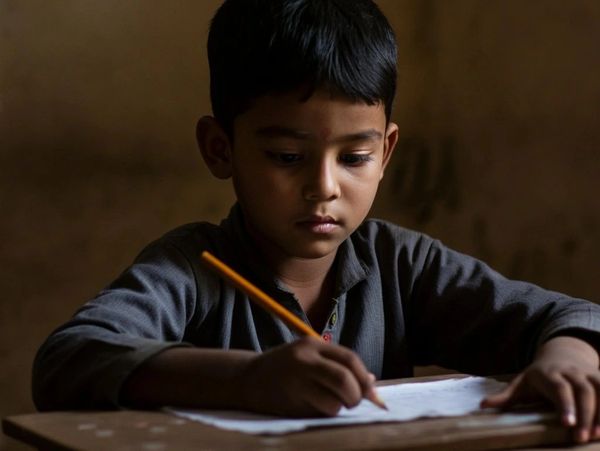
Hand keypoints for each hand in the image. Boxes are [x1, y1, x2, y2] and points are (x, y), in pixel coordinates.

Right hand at [237, 336, 376, 416]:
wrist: (247, 378)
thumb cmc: (286, 368)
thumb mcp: (310, 357)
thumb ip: (338, 366)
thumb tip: (372, 384)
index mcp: (312, 344)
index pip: (349, 359)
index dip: (364, 378)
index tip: (371, 392)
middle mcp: (303, 360)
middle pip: (344, 379)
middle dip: (356, 396)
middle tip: (353, 402)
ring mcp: (295, 382)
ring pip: (333, 402)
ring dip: (339, 408)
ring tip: (331, 404)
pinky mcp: (289, 402)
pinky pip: (318, 413)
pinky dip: (325, 414)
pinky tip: (314, 407)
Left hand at [481, 336, 599, 443]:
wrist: (562, 354)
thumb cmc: (538, 376)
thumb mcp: (521, 383)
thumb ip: (505, 396)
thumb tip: (482, 406)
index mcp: (550, 374)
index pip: (560, 388)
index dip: (565, 405)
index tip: (567, 424)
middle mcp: (572, 372)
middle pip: (583, 391)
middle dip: (585, 415)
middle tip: (581, 438)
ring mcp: (589, 374)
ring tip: (598, 436)